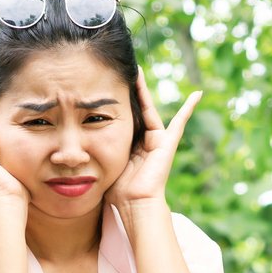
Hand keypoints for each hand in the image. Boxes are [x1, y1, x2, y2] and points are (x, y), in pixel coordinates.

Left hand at [105, 67, 201, 214]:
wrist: (134, 202)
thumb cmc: (117, 191)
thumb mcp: (104, 165)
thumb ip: (98, 153)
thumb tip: (74, 149)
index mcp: (129, 146)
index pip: (121, 119)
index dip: (115, 104)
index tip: (106, 86)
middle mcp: (144, 142)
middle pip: (136, 110)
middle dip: (130, 92)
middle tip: (122, 71)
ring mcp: (158, 141)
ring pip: (149, 109)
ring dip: (144, 90)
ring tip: (138, 70)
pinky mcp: (168, 143)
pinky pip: (180, 122)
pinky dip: (189, 109)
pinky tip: (197, 94)